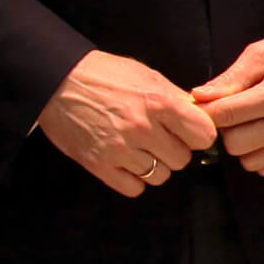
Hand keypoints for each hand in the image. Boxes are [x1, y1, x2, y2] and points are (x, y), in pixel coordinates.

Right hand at [36, 49, 217, 196]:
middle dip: (177, 150)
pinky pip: (133, 188)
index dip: (200, 134)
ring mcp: (119, 150)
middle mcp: (141, 128)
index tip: (191, 131)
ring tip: (144, 149)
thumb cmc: (106, 75)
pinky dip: (135, 179)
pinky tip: (129, 162)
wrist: (59, 82)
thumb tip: (201, 115)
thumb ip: (176, 98)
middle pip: (182, 159)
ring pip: (160, 176)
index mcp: (159, 103)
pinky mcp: (98, 165)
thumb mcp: (149, 76)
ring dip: (156, 165)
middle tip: (163, 139)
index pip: (203, 135)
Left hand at [195, 25, 263, 175]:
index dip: (206, 111)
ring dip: (241, 144)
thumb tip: (199, 96)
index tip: (202, 104)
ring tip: (247, 122)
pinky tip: (261, 133)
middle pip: (235, 144)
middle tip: (230, 111)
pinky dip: (257, 154)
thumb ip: (232, 77)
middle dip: (224, 129)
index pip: (227, 115)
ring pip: (249, 161)